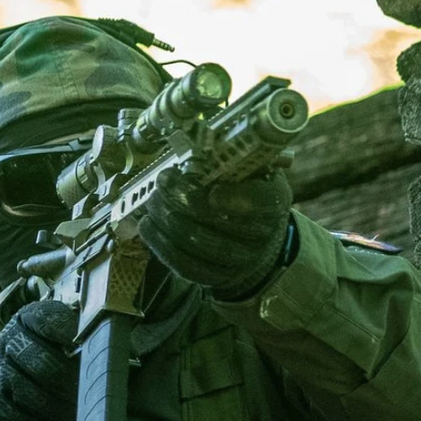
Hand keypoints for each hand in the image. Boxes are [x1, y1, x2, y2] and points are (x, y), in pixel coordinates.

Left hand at [142, 164, 293, 301]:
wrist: (252, 237)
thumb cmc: (243, 192)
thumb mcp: (247, 169)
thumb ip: (229, 158)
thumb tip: (194, 142)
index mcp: (273, 201)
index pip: (264, 202)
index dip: (238, 198)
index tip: (212, 192)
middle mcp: (260, 236)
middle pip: (221, 224)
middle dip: (185, 202)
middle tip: (164, 184)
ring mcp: (238, 261)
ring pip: (198, 244)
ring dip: (167, 220)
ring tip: (153, 201)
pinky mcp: (214, 278)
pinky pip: (184, 265)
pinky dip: (160, 244)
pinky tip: (147, 224)